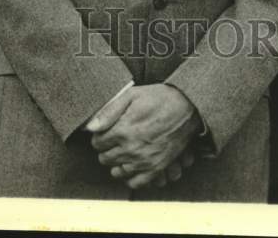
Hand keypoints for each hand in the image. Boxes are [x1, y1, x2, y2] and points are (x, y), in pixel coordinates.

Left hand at [87, 83, 201, 189]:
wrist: (187, 106)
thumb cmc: (159, 98)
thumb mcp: (132, 95)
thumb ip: (109, 111)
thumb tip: (90, 127)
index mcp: (123, 130)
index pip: (98, 142)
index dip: (99, 137)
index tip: (105, 132)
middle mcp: (131, 148)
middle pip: (105, 158)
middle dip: (105, 149)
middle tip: (113, 141)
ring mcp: (144, 160)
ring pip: (117, 172)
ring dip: (116, 163)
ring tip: (122, 152)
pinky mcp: (156, 168)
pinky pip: (135, 183)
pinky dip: (129, 177)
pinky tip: (131, 166)